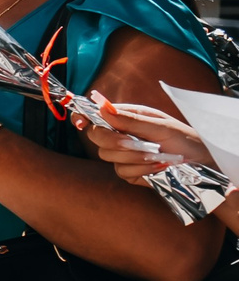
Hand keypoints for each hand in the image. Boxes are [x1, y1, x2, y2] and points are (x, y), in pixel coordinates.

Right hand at [82, 99, 210, 183]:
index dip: (82, 117)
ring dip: (134, 156)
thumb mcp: (160, 125)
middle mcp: (120, 135)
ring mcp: (122, 155)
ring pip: (107, 156)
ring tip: (158, 155)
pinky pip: (122, 171)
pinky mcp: (128, 172)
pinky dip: (141, 168)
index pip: (94, 115)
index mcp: (125, 118)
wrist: (200, 162)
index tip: (80, 122)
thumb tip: (102, 108)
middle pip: (96, 137)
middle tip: (135, 142)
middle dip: (115, 141)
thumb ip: (130, 119)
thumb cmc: (184, 138)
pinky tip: (158, 165)